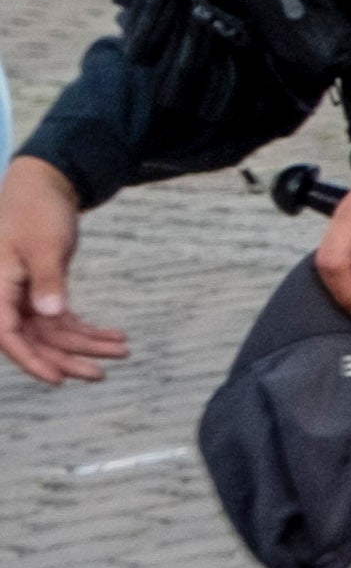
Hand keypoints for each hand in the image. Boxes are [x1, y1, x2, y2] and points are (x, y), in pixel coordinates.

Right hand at [0, 161, 103, 387]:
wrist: (43, 188)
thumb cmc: (36, 211)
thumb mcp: (44, 244)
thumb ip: (47, 280)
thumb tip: (49, 314)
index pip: (7, 334)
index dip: (30, 360)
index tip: (58, 379)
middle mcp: (5, 296)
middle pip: (33, 339)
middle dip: (68, 358)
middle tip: (101, 374)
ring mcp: (23, 295)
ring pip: (52, 332)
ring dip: (85, 344)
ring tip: (122, 351)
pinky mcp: (41, 291)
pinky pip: (61, 319)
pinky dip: (87, 329)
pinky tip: (115, 336)